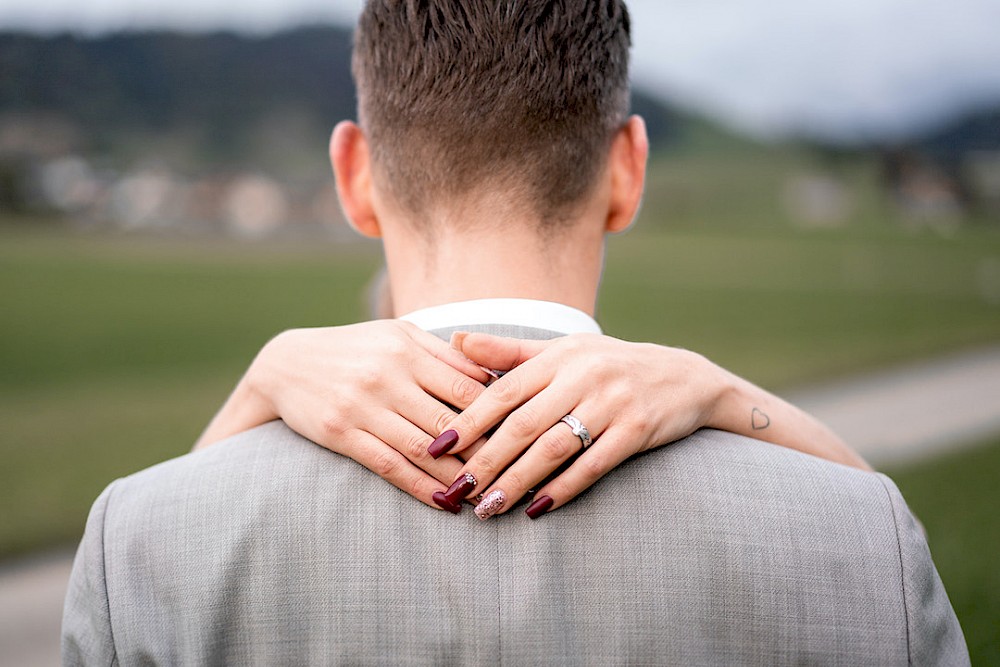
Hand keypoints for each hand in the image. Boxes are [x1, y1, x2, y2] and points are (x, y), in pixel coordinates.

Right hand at [196, 320, 491, 507]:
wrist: (286, 363)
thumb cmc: (356, 348)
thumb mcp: (398, 336)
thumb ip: (445, 355)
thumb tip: (496, 377)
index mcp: (407, 348)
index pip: (466, 387)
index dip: (498, 415)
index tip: (522, 437)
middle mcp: (387, 376)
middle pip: (449, 421)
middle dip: (485, 452)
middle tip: (515, 475)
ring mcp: (362, 406)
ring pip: (423, 449)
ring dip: (457, 477)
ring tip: (487, 495)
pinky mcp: (341, 433)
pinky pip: (389, 466)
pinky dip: (421, 488)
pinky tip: (444, 503)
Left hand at [432, 332, 727, 518]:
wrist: (684, 378)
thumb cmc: (609, 365)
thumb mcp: (562, 351)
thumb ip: (508, 351)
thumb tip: (454, 339)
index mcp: (559, 356)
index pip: (503, 390)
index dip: (469, 420)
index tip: (438, 447)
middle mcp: (584, 376)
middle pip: (524, 424)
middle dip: (486, 461)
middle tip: (457, 491)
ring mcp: (612, 403)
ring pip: (554, 448)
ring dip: (518, 482)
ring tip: (489, 508)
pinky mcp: (637, 430)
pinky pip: (593, 465)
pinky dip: (563, 489)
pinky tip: (538, 509)